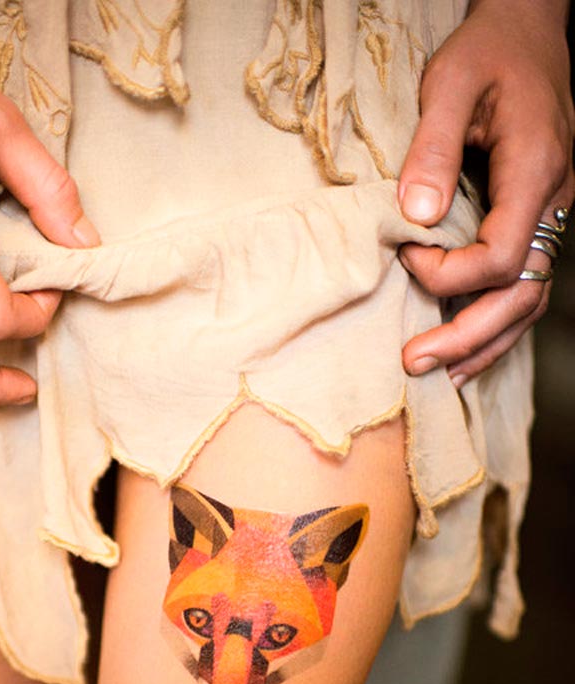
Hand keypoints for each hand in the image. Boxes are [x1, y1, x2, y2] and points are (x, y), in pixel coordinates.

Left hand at [397, 0, 573, 385]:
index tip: (405, 258)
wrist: (527, 32)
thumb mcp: (452, 82)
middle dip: (468, 337)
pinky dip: (494, 324)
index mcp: (536, 172)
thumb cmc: (488, 51)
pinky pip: (522, 286)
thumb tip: (414, 219)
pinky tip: (462, 349)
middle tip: (415, 363)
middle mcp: (553, 202)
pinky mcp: (534, 220)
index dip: (451, 274)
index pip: (502, 257)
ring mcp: (549, 215)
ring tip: (439, 376)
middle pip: (522, 295)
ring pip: (528, 301)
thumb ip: (432, 147)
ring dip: (483, 343)